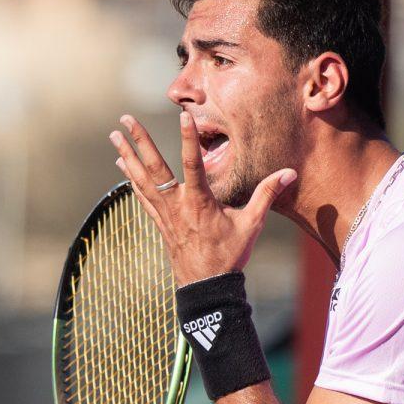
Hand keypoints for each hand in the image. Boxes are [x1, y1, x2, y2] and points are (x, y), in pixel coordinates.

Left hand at [109, 113, 296, 285]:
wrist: (207, 287)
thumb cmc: (230, 256)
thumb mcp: (251, 225)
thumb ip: (266, 195)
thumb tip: (289, 173)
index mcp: (200, 203)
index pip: (193, 164)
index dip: (188, 139)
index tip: (182, 116)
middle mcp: (178, 206)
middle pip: (154, 168)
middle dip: (140, 143)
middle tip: (125, 120)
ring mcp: (165, 215)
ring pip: (141, 181)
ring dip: (127, 157)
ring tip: (114, 137)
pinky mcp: (160, 224)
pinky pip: (142, 197)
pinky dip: (131, 180)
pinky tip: (123, 167)